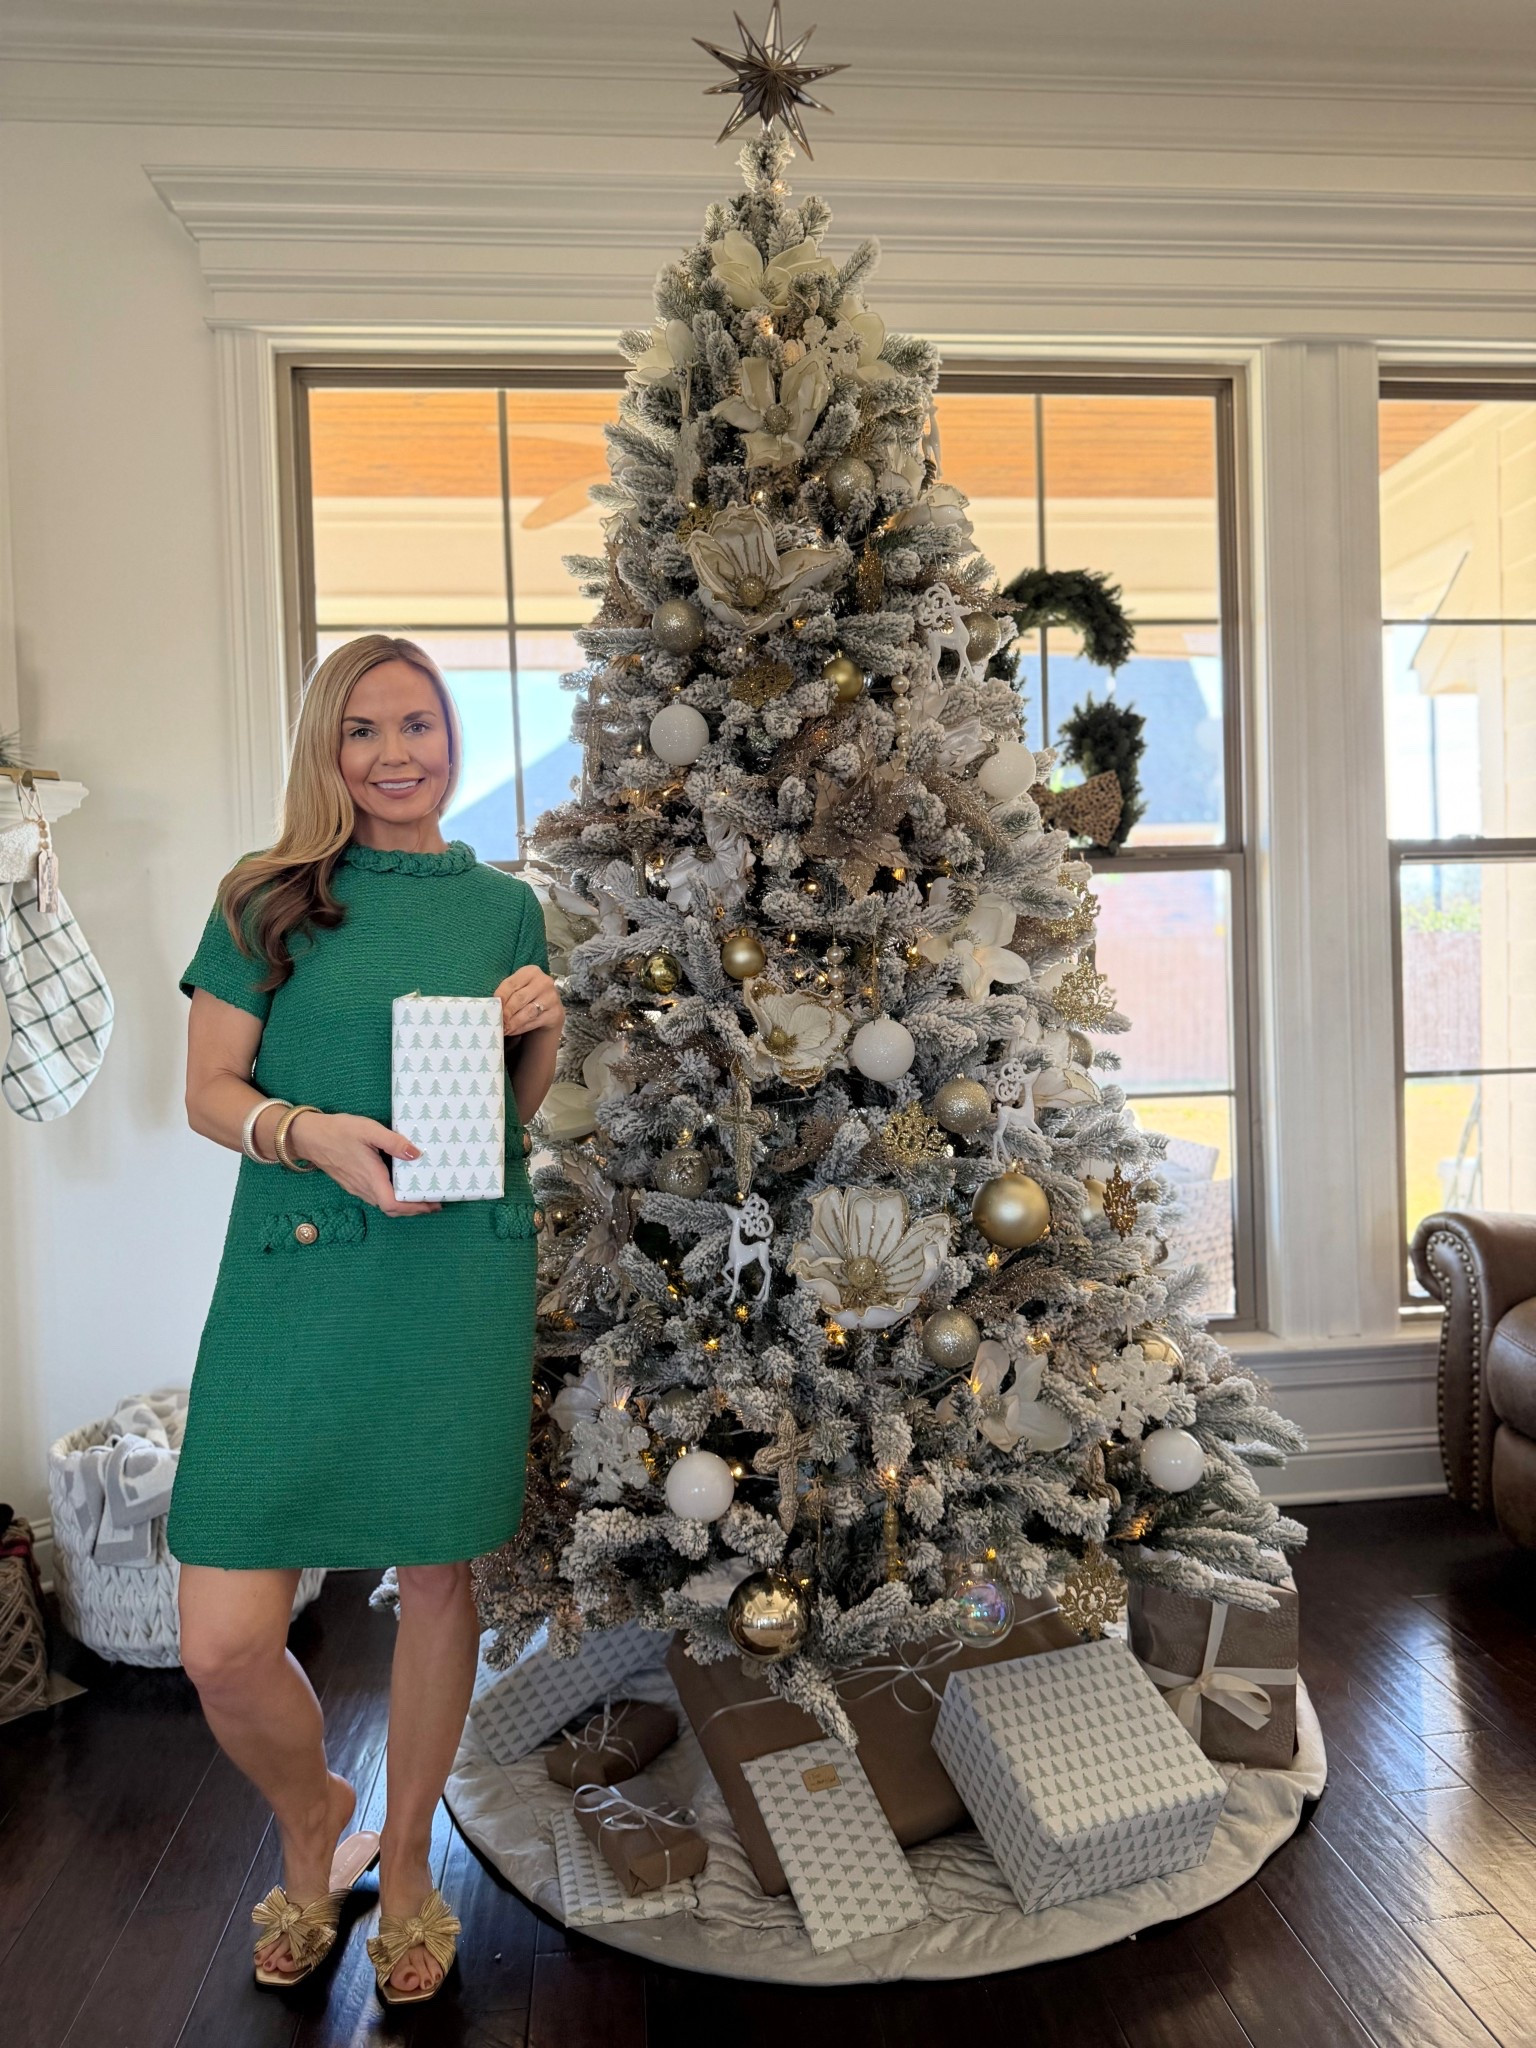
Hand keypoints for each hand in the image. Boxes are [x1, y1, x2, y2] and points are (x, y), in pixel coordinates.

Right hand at [286, 1111, 441, 1217]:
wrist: (308, 1136)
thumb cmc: (338, 1131)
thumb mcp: (368, 1130)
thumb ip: (393, 1141)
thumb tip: (416, 1154)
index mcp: (370, 1177)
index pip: (393, 1204)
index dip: (414, 1208)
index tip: (432, 1204)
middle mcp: (363, 1187)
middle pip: (391, 1208)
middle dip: (413, 1209)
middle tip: (434, 1202)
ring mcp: (356, 1187)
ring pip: (383, 1204)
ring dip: (403, 1205)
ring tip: (421, 1195)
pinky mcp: (352, 1183)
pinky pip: (375, 1197)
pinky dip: (391, 1197)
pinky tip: (399, 1185)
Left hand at [495, 966, 563, 1040]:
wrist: (549, 1009)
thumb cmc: (527, 996)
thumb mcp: (518, 989)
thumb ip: (507, 994)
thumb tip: (492, 1007)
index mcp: (531, 971)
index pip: (511, 984)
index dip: (500, 997)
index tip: (491, 1008)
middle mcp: (544, 982)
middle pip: (519, 998)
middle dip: (506, 1012)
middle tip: (496, 1021)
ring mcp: (552, 998)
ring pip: (528, 1012)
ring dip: (513, 1022)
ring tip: (503, 1029)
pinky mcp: (556, 1013)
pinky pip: (535, 1022)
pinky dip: (521, 1028)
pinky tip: (512, 1031)